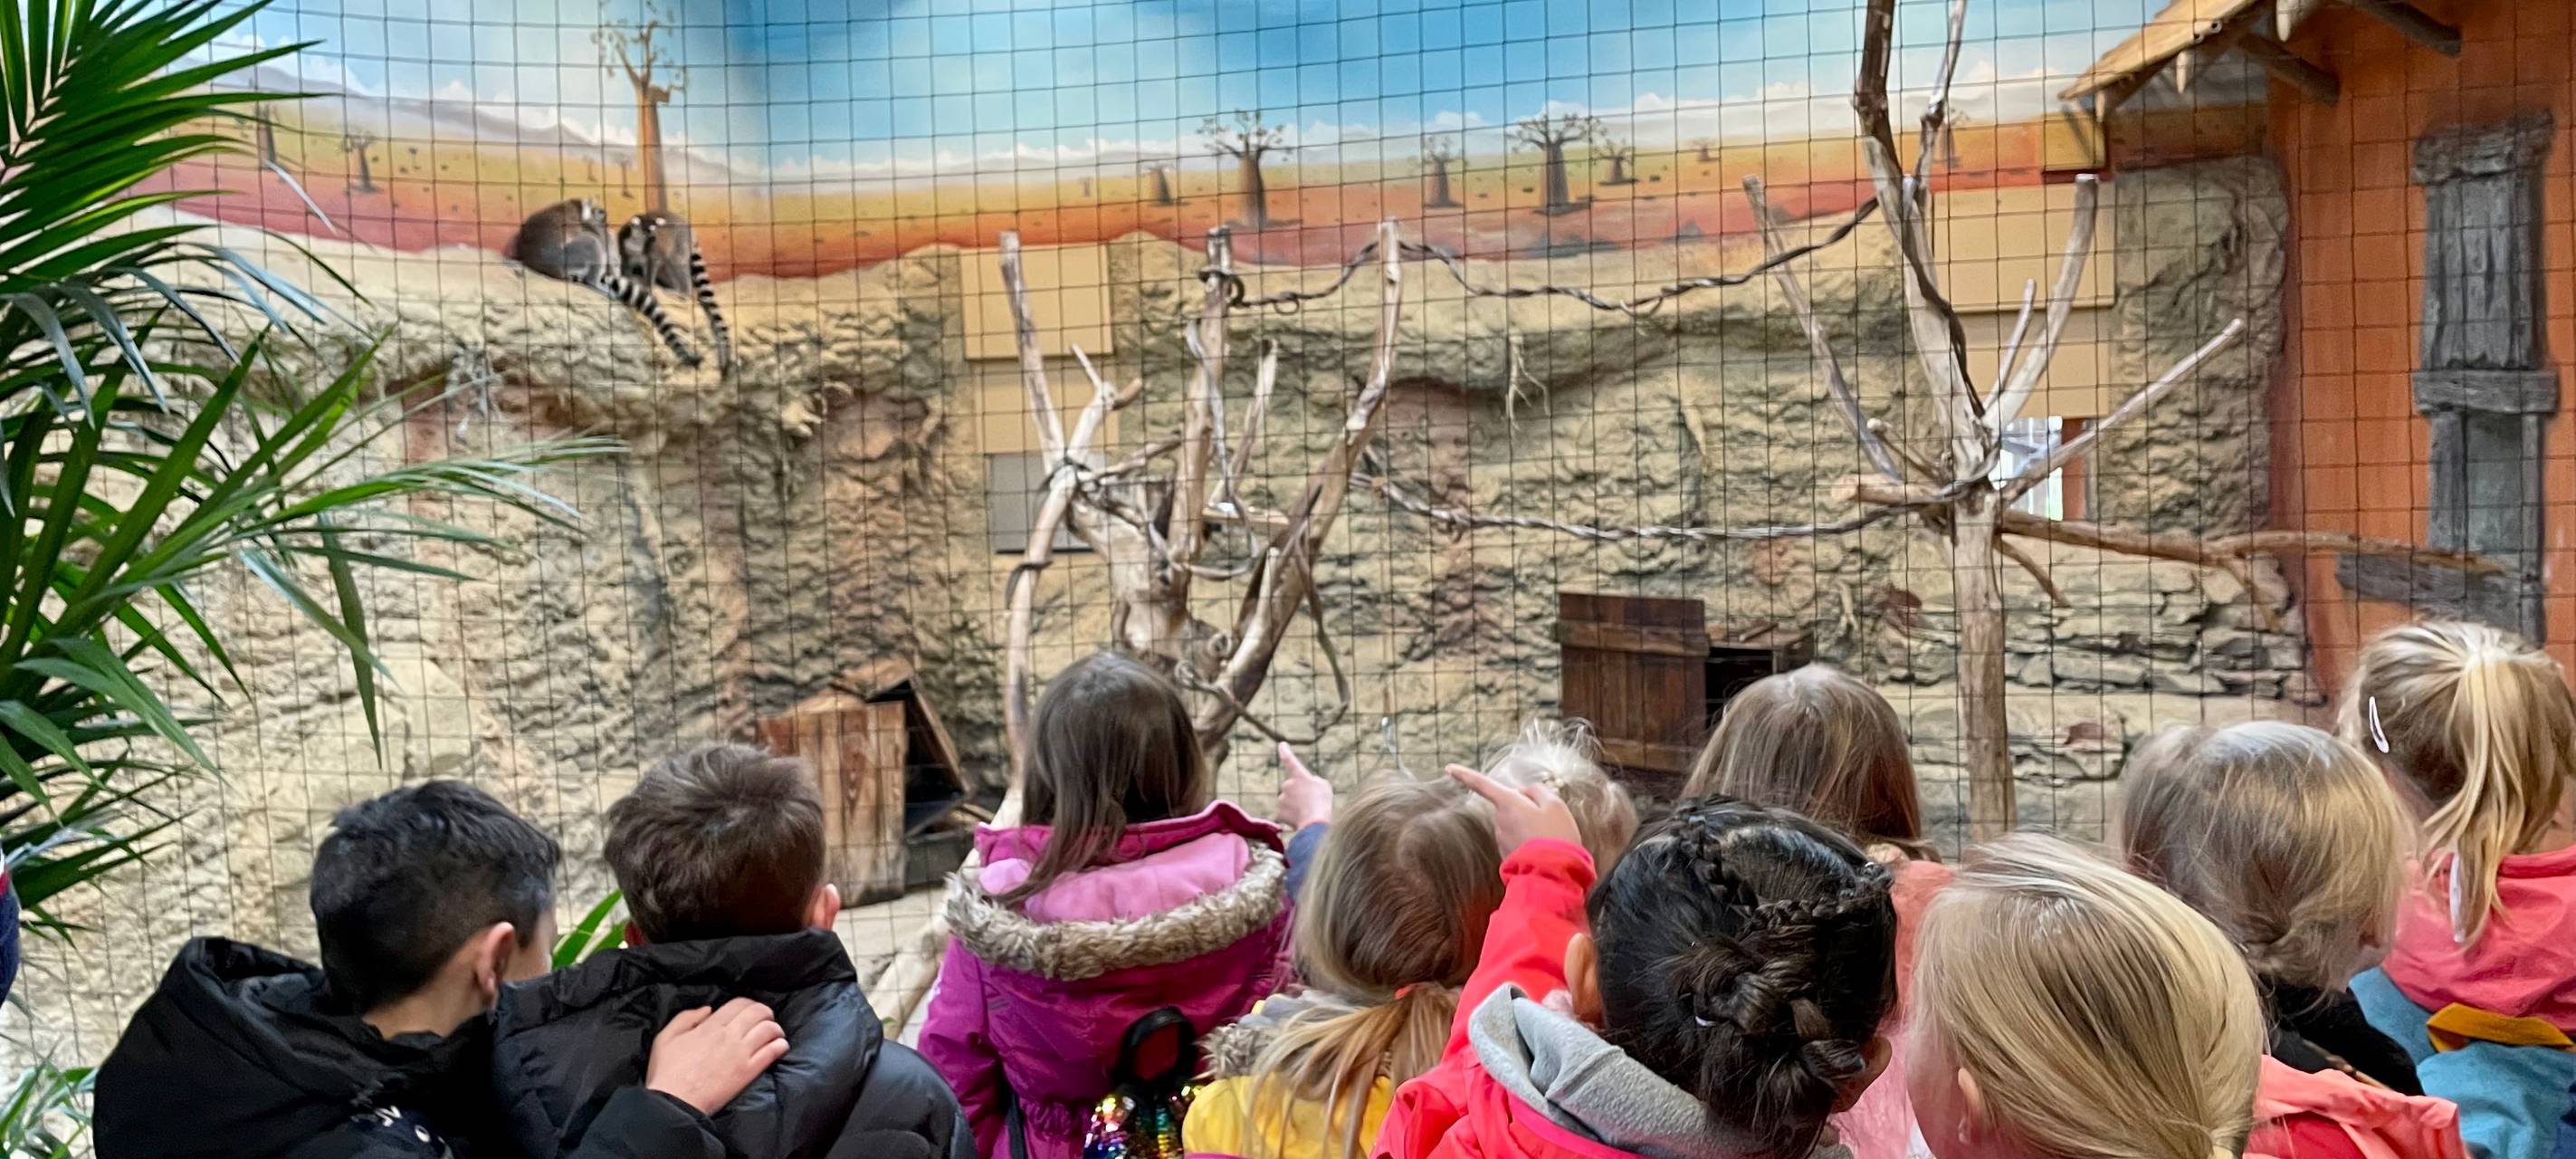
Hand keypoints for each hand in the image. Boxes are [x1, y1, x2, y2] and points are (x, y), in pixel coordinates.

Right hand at [645, 997, 789, 1115]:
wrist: (674, 1103)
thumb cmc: (667, 1073)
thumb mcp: (665, 1038)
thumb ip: (685, 1018)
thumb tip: (707, 1009)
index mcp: (710, 1026)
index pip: (739, 1004)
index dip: (748, 1003)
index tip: (749, 1010)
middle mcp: (728, 1035)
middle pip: (758, 1012)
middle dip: (765, 1012)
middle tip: (765, 1019)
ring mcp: (741, 1053)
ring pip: (769, 1029)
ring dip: (775, 1028)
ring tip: (775, 1033)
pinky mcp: (748, 1072)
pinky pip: (772, 1052)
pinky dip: (780, 1045)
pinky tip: (779, 1046)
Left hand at [1276, 743, 1335, 830]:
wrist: (1315, 822)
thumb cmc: (1323, 803)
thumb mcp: (1324, 786)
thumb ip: (1314, 782)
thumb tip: (1307, 786)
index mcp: (1299, 776)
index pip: (1290, 761)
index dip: (1285, 752)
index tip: (1281, 744)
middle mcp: (1288, 785)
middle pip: (1292, 789)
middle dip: (1298, 795)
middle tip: (1311, 803)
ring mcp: (1282, 799)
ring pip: (1288, 802)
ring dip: (1296, 807)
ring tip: (1308, 813)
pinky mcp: (1279, 813)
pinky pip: (1285, 815)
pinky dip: (1291, 818)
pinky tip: (1300, 822)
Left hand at [1451, 764, 1580, 854]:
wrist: (1553, 875)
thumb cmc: (1555, 836)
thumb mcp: (1555, 805)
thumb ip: (1538, 791)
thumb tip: (1525, 792)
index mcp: (1508, 804)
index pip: (1483, 785)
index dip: (1465, 775)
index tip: (1449, 768)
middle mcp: (1499, 821)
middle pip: (1509, 805)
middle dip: (1525, 808)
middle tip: (1550, 818)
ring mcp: (1502, 840)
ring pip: (1516, 823)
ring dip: (1530, 826)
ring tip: (1551, 837)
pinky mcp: (1508, 855)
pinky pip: (1519, 840)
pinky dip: (1531, 841)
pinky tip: (1546, 848)